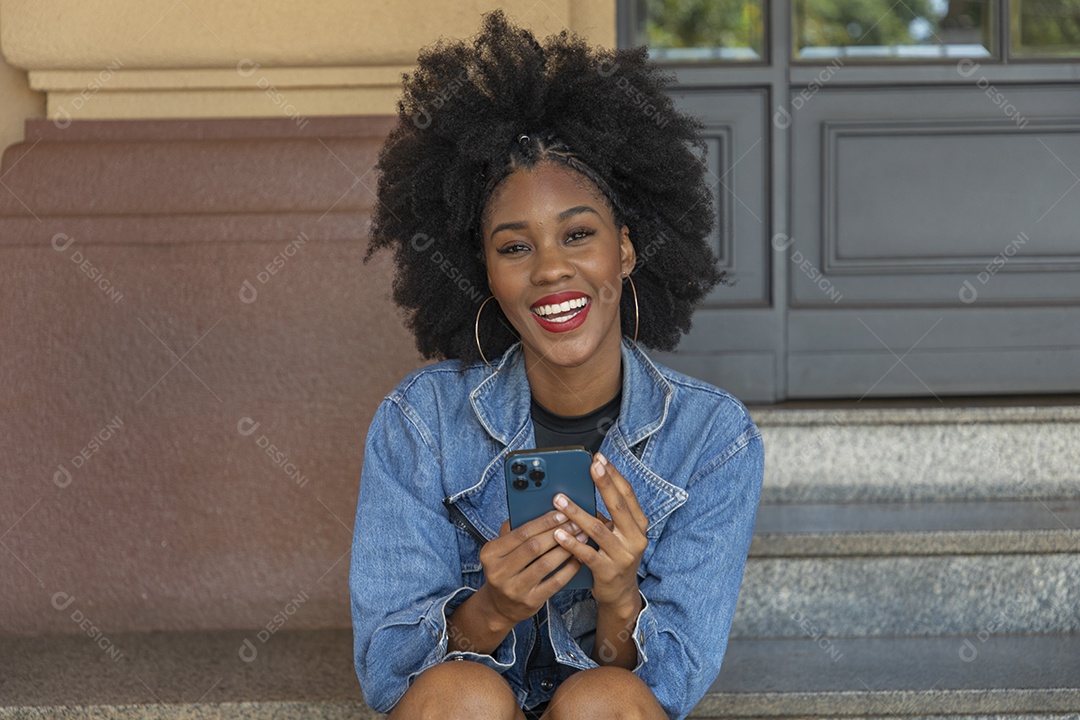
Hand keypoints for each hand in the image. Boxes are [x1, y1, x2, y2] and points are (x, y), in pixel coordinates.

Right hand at [476, 510, 587, 628]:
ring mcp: (514, 589)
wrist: (500, 606)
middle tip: (576, 523)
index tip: (562, 512)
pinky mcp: (529, 602)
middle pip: (534, 547)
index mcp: (490, 553)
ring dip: (567, 549)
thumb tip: (540, 509)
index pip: (521, 532)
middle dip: (558, 533)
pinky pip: (554, 583)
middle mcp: (498, 572)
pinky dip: (569, 569)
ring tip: (581, 538)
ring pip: (546, 564)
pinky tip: (578, 559)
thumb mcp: (501, 549)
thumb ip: (514, 530)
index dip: (544, 522)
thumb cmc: (506, 568)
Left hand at [552, 452, 648, 613]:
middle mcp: (635, 538)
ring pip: (598, 529)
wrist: (620, 594)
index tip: (599, 458)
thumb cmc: (614, 555)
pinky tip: (558, 534)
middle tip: (588, 467)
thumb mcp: (617, 532)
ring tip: (559, 500)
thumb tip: (583, 487)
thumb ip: (606, 513)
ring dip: (577, 513)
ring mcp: (623, 556)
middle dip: (603, 483)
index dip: (613, 475)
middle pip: (618, 506)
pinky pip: (588, 554)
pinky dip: (572, 543)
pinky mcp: (609, 572)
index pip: (627, 494)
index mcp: (638, 524)